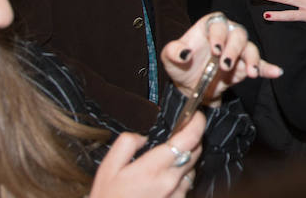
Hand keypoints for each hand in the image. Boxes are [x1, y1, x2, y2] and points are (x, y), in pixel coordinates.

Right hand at [89, 110, 204, 197]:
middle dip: (191, 138)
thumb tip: (143, 136)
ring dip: (185, 159)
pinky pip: (187, 185)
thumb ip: (126, 145)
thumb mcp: (108, 169)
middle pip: (195, 151)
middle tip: (178, 134)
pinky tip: (164, 180)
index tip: (195, 115)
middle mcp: (170, 182)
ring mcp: (177, 195)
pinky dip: (181, 177)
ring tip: (167, 161)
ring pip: (192, 168)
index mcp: (153, 168)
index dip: (196, 122)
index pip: (189, 139)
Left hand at [161, 13, 282, 106]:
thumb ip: (173, 51)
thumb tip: (184, 53)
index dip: (218, 35)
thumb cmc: (180, 65)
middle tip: (225, 65)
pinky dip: (268, 68)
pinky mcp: (245, 66)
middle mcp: (227, 35)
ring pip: (250, 48)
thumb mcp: (169, 58)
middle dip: (234, 49)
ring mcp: (238, 50)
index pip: (218, 23)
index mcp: (209, 27)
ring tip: (251, 73)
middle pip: (238, 34)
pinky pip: (260, 64)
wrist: (190, 85)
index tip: (215, 50)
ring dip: (252, 59)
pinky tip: (276, 72)